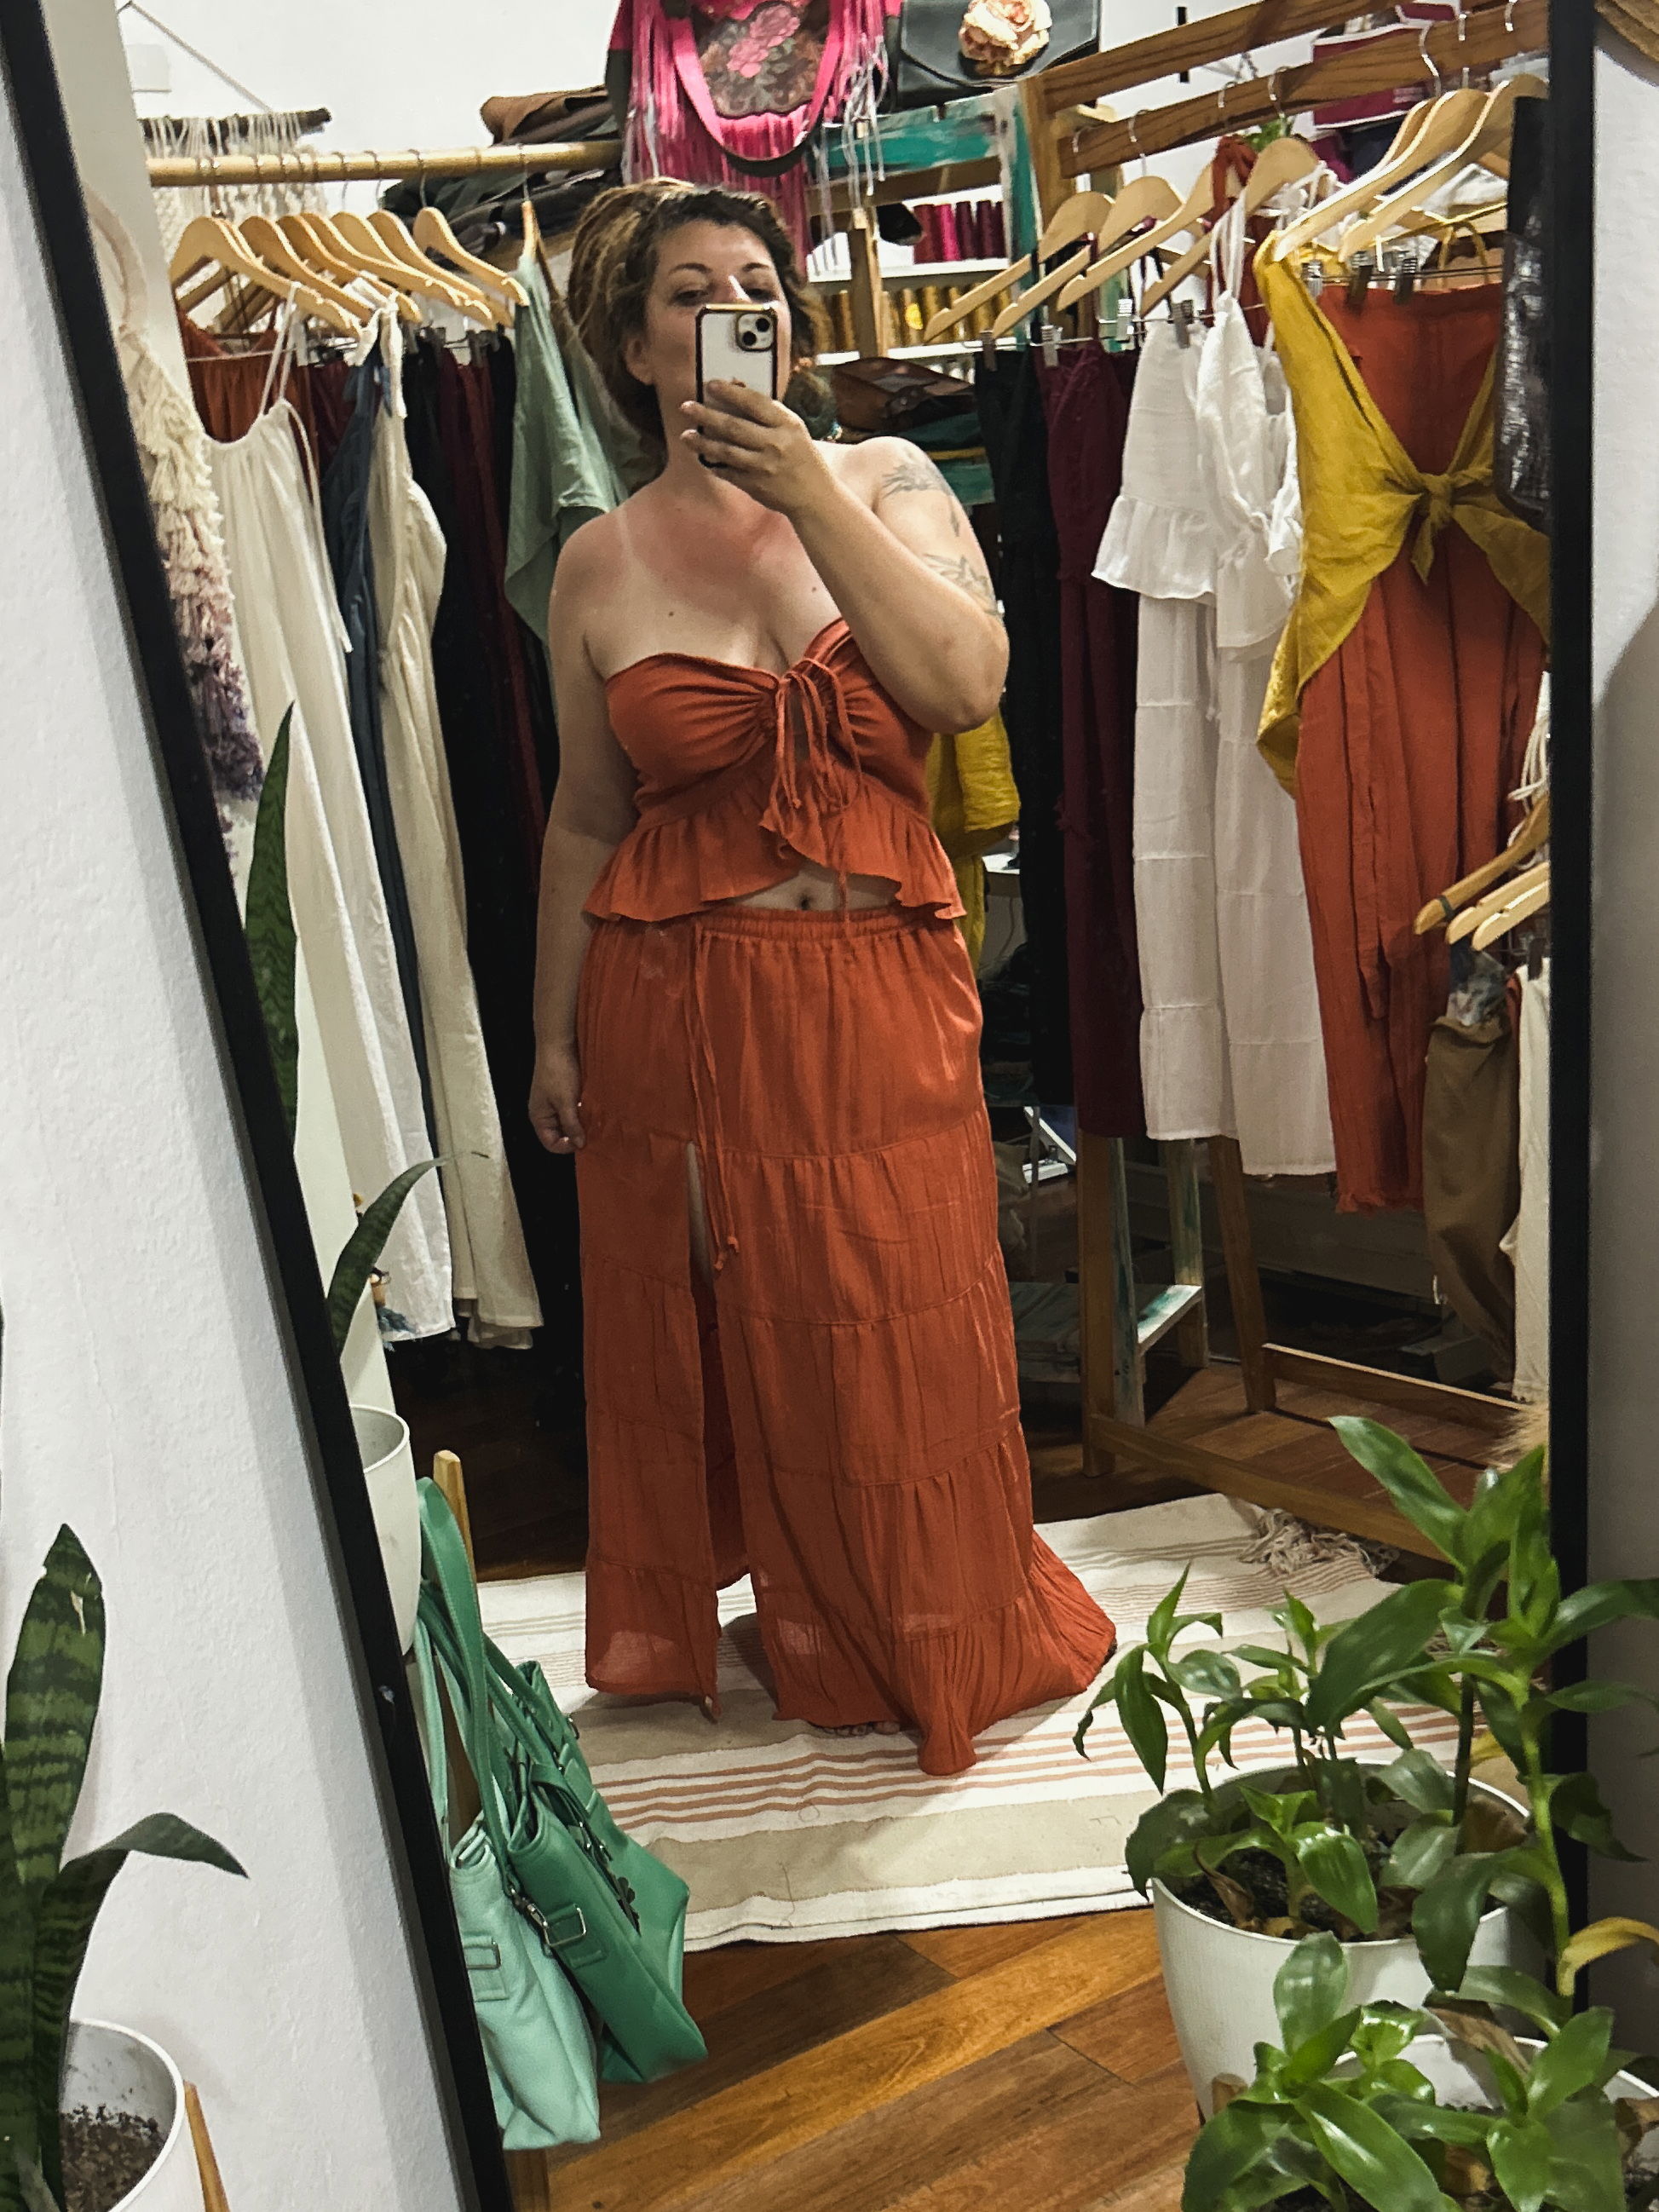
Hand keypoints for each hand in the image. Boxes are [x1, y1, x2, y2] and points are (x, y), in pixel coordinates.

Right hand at [530, 1043, 584, 1152]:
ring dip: (579, 1124)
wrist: (557, 1044)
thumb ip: (572, 1124)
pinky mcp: (561, 1095)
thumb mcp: (566, 1101)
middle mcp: (544, 1113)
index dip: (566, 1147)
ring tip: (592, 1121)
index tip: (583, 1141)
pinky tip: (590, 1110)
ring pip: (566, 1123)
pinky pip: (570, 1111)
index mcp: (539, 1118)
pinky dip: (580, 1113)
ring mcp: (552, 1104)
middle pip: (559, 1135)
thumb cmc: (558, 1072)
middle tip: (591, 1132)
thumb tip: (580, 1145)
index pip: (550, 1143)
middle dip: (574, 1135)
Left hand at [679, 381, 831, 516]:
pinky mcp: (755, 486)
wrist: (815, 496)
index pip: (754, 402)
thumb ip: (769, 415)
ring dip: (702, 442)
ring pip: (725, 450)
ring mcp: (763, 466)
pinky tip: (704, 458)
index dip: (730, 392)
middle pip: (733, 426)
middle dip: (706, 415)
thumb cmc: (803, 458)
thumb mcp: (794, 430)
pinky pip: (727, 472)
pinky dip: (714, 465)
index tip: (711, 385)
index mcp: (786, 425)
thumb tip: (738, 393)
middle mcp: (774, 444)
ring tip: (686, 436)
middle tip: (687, 407)